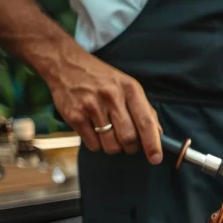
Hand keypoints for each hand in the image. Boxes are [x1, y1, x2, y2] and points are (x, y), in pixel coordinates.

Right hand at [45, 51, 162, 163]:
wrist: (65, 64)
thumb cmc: (102, 78)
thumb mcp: (127, 86)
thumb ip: (144, 109)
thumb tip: (157, 134)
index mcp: (129, 89)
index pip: (145, 122)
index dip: (152, 143)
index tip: (156, 158)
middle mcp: (111, 97)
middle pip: (128, 137)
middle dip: (131, 147)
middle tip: (129, 143)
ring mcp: (91, 106)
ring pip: (111, 145)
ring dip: (114, 147)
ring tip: (111, 135)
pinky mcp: (74, 116)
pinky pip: (93, 144)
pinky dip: (97, 145)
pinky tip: (95, 132)